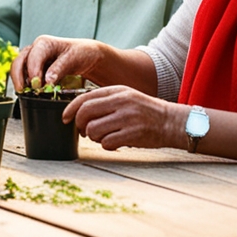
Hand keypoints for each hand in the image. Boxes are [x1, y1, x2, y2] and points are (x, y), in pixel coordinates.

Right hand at [12, 35, 108, 93]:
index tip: (37, 85)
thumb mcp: (73, 58)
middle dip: (18, 77)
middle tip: (24, 91)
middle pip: (18, 61)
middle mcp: (35, 50)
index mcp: (44, 43)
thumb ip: (59, 68)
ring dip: (20, 82)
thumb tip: (47, 81)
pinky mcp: (34, 70)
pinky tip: (31, 92)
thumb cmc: (80, 53)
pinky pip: (24, 76)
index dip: (33, 71)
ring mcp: (33, 60)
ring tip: (27, 93)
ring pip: (18, 69)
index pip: (33, 56)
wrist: (86, 56)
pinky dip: (25, 85)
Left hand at [66, 85, 187, 150]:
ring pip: (93, 130)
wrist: (171, 121)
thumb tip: (78, 111)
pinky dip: (106, 145)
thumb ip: (105, 100)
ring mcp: (127, 118)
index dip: (70, 109)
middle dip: (80, 125)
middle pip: (85, 113)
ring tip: (104, 136)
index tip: (64, 118)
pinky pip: (106, 142)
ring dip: (94, 137)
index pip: (84, 98)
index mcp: (117, 91)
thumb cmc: (145, 111)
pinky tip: (115, 143)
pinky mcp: (132, 134)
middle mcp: (121, 102)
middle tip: (85, 131)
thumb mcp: (126, 97)